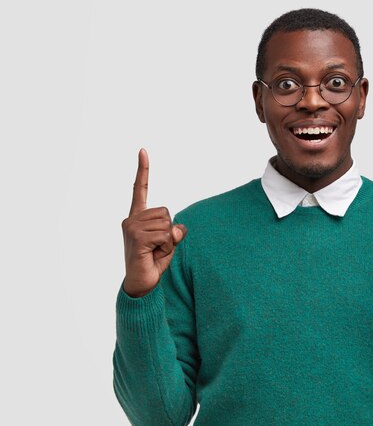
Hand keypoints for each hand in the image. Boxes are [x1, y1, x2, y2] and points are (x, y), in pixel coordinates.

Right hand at [121, 149, 186, 297]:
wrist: (141, 285)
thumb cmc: (154, 261)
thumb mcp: (169, 241)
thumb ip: (175, 230)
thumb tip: (177, 228)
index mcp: (138, 217)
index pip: (141, 189)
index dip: (143, 170)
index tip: (143, 150)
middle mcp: (131, 219)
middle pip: (167, 212)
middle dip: (169, 232)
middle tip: (156, 247)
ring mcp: (132, 227)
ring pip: (168, 224)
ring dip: (168, 242)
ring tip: (154, 252)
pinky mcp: (136, 238)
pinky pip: (166, 236)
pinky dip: (166, 248)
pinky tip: (153, 256)